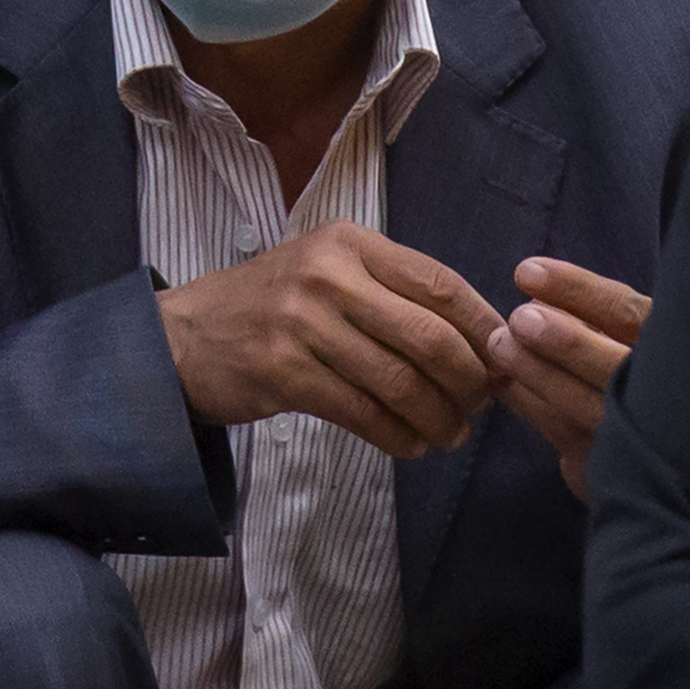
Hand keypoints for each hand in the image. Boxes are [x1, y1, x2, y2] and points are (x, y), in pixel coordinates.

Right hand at [156, 219, 499, 455]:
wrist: (183, 337)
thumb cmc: (271, 307)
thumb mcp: (328, 272)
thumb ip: (392, 292)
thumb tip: (478, 338)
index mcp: (350, 243)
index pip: (439, 284)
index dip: (483, 327)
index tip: (506, 360)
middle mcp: (328, 276)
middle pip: (428, 335)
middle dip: (467, 379)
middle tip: (480, 405)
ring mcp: (303, 324)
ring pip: (398, 381)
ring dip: (436, 416)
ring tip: (450, 434)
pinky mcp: (284, 372)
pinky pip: (362, 412)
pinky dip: (396, 435)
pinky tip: (410, 444)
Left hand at [489, 257, 647, 498]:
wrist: (668, 461)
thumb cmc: (643, 378)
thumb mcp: (631, 339)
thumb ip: (595, 317)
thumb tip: (538, 296)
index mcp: (679, 348)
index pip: (629, 314)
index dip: (579, 291)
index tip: (528, 273)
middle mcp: (667, 395)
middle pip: (614, 367)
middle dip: (564, 341)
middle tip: (519, 318)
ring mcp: (638, 439)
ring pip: (584, 404)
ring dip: (537, 372)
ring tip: (500, 343)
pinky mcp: (607, 468)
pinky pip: (560, 431)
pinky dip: (526, 403)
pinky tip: (498, 380)